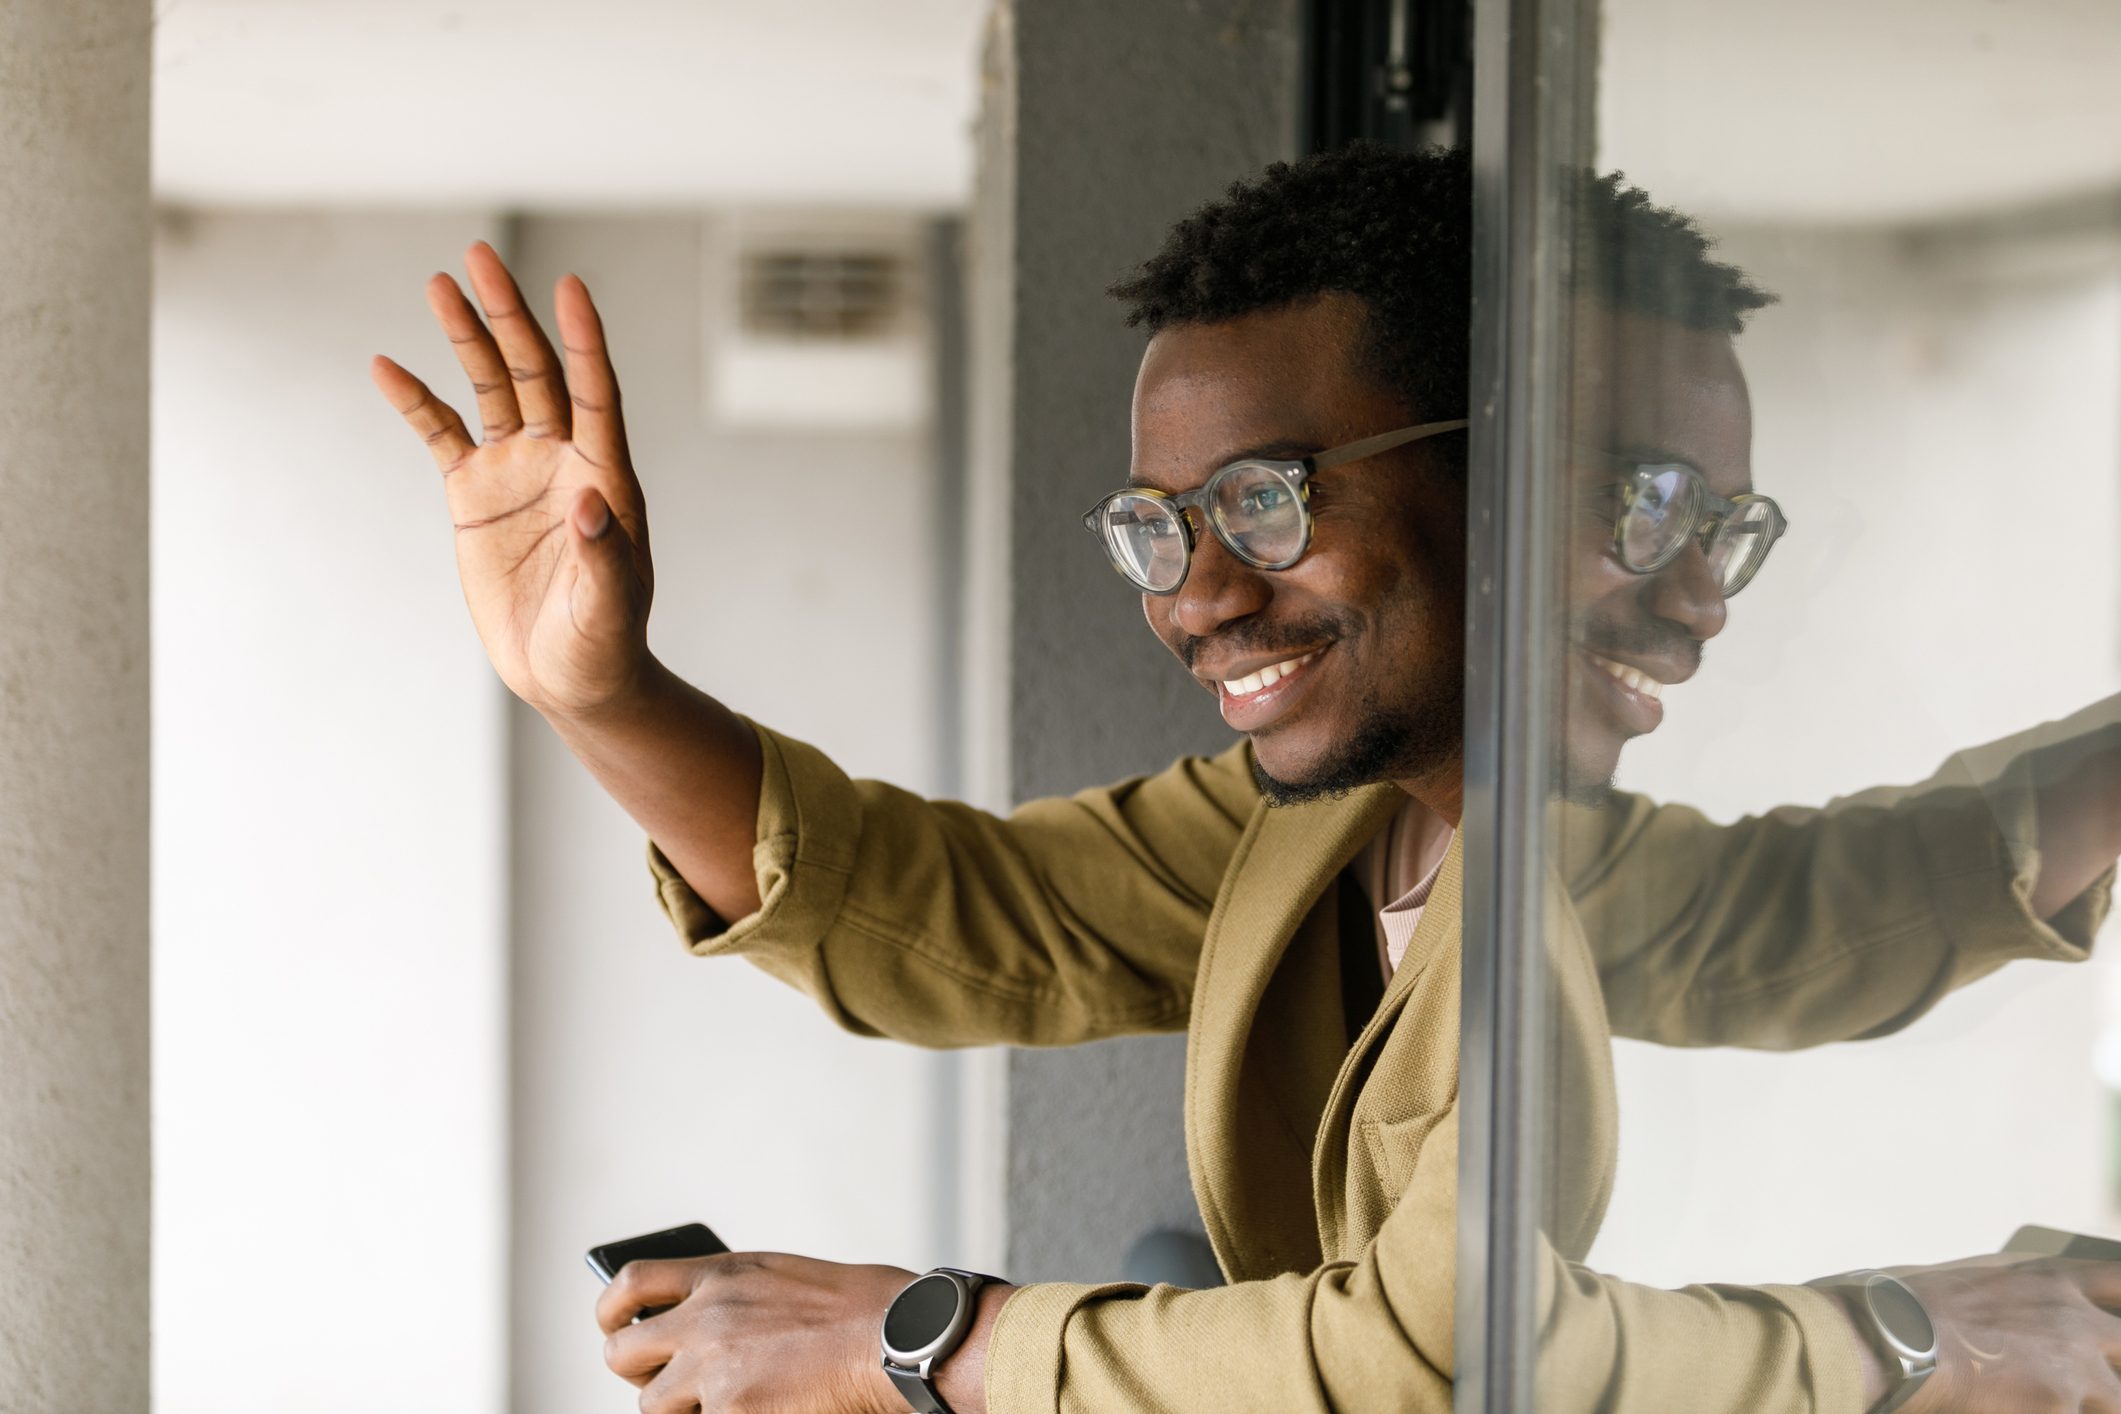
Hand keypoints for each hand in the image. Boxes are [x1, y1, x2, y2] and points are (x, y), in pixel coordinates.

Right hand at [372, 243, 653, 718]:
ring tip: (439, 283)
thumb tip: (593, 503)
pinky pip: (442, 435)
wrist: (569, 676)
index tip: (572, 288)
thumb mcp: (608, 608)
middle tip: (479, 257)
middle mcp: (562, 459)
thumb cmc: (602, 644)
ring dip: (466, 337)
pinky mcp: (475, 495)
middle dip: (509, 316)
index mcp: (606, 476)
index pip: (597, 394)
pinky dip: (416, 402)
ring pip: (490, 389)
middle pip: (536, 373)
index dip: (585, 342)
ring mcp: (517, 471)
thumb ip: (605, 557)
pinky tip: (386, 366)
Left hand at [599, 1251, 987, 1413]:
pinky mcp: (731, 1411)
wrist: (896, 1338)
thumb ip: (730, 1294)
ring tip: (722, 1403)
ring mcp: (714, 1369)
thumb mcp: (781, 1277)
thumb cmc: (859, 1307)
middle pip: (621, 1353)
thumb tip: (689, 1319)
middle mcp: (706, 1316)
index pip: (631, 1283)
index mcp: (721, 1274)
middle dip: (635, 1373)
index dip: (610, 1311)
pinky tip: (760, 1408)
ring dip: (679, 1409)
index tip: (615, 1326)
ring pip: (652, 1405)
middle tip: (662, 1382)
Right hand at [1832, 1254, 2120, 1411]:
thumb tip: (2026, 1320)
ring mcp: (2075, 1364)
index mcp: (2051, 1277)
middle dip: (2114, 1371)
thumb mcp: (1976, 1279)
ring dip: (2088, 1402)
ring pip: (2116, 1399)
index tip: (2114, 1325)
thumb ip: (2018, 1295)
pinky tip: (2016, 1406)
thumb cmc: (1914, 1305)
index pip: (2118, 1278)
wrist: (1891, 1336)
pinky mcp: (2060, 1403)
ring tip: (2041, 1399)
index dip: (2120, 1302)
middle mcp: (2073, 1316)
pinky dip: (2048, 1410)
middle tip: (2090, 1381)